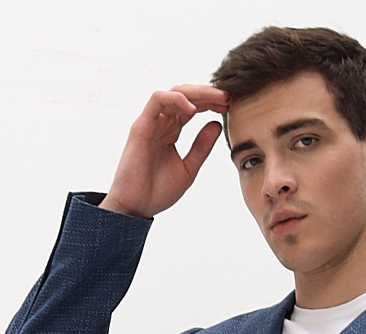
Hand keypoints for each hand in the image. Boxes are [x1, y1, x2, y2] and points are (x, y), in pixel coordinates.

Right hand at [99, 85, 228, 220]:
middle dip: (208, 94)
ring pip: (174, 92)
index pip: (192, 107)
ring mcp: (150, 122)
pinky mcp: (141, 126)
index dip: (211, 103)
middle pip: (186, 95)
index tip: (230, 106)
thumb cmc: (157, 192)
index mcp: (170, 131)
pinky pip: (157, 100)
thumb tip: (217, 124)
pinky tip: (193, 108)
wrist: (135, 208)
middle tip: (228, 97)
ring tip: (217, 99)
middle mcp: (160, 123)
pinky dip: (176, 99)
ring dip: (197, 92)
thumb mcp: (188, 168)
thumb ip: (201, 146)